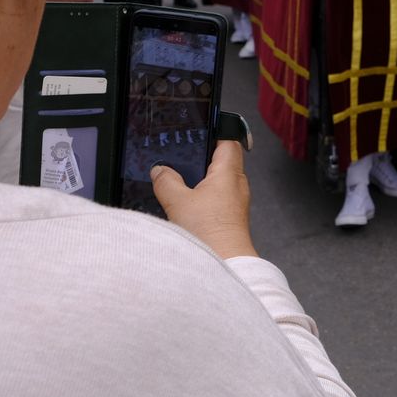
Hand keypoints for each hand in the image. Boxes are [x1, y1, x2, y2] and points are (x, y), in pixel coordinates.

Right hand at [151, 141, 256, 258]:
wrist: (227, 266)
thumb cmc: (211, 235)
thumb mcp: (178, 202)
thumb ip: (166, 181)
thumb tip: (159, 171)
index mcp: (229, 173)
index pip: (228, 140)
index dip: (215, 132)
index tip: (199, 131)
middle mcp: (237, 186)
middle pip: (222, 160)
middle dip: (202, 158)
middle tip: (183, 158)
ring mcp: (235, 203)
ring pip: (218, 182)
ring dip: (201, 181)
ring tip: (181, 184)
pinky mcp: (230, 219)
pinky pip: (217, 200)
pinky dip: (203, 199)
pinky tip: (187, 208)